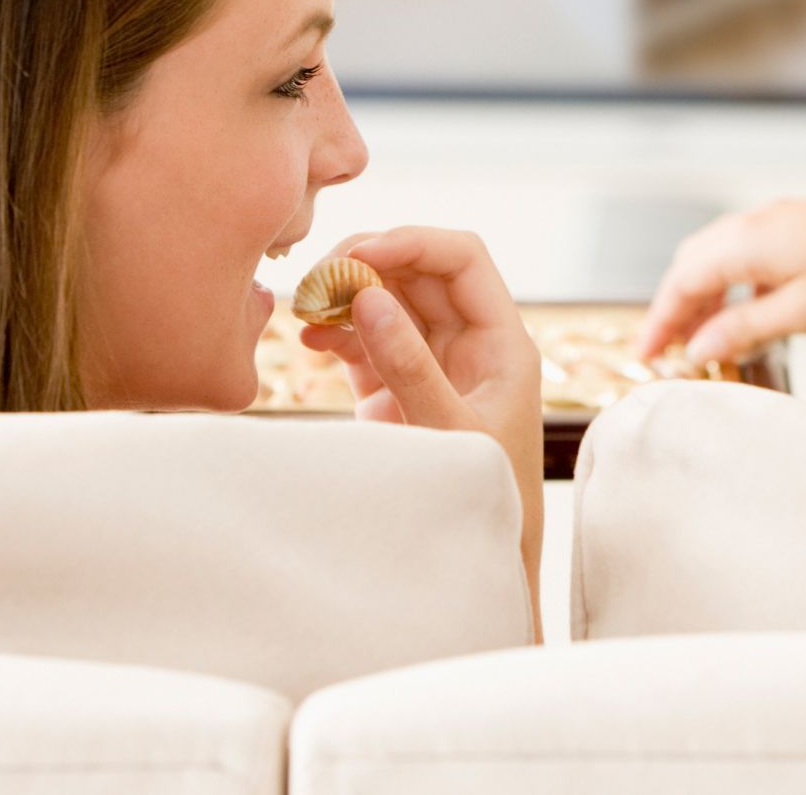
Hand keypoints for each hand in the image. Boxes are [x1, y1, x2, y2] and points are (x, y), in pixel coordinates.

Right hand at [299, 227, 543, 636]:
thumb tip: (368, 299)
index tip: (359, 252)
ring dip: (343, 296)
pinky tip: (307, 339)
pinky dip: (334, 332)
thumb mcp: (451, 432)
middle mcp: (468, 343)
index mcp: (502, 342)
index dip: (412, 243)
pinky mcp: (396, 390)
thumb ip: (411, 368)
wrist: (483, 562)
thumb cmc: (487, 499)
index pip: (463, 259)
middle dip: (365, 265)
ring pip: (386, 303)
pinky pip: (365, 342)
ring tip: (303, 309)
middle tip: (316, 278)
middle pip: (417, 272)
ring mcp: (431, 364)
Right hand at [634, 194, 805, 363]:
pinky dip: (736, 285)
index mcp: (748, 240)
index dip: (659, 321)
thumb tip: (699, 346)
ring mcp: (783, 221)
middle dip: (677, 306)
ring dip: (707, 295)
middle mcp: (758, 222)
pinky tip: (750, 315)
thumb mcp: (802, 314)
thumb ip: (744, 329)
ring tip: (706, 338)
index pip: (682, 280)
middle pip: (695, 262)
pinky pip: (752, 254)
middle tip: (670, 349)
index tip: (646, 356)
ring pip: (723, 256)